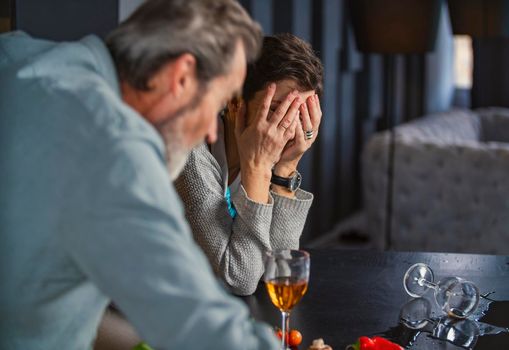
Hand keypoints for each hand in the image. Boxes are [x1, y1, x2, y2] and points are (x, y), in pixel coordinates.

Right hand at [234, 83, 301, 202]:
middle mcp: (268, 129)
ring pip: (288, 119)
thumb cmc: (246, 149)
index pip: (264, 106)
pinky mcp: (282, 142)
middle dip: (288, 100)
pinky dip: (295, 121)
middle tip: (294, 91)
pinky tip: (299, 114)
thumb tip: (241, 103)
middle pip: (280, 111)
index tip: (272, 86)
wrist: (255, 165)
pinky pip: (291, 130)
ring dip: (294, 108)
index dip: (268, 95)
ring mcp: (277, 136)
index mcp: (257, 126)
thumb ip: (240, 117)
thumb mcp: (239, 132)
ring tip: (299, 100)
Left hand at [274, 94, 321, 176]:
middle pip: (316, 119)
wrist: (284, 160)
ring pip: (309, 126)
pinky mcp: (300, 147)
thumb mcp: (293, 128)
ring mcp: (307, 141)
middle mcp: (311, 135)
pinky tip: (295, 121)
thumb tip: (296, 100)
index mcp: (311, 129)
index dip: (316, 105)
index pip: (317, 115)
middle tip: (310, 97)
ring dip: (305, 115)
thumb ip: (296, 116)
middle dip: (313, 107)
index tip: (313, 95)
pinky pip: (300, 136)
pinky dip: (298, 128)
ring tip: (301, 105)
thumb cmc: (287, 142)